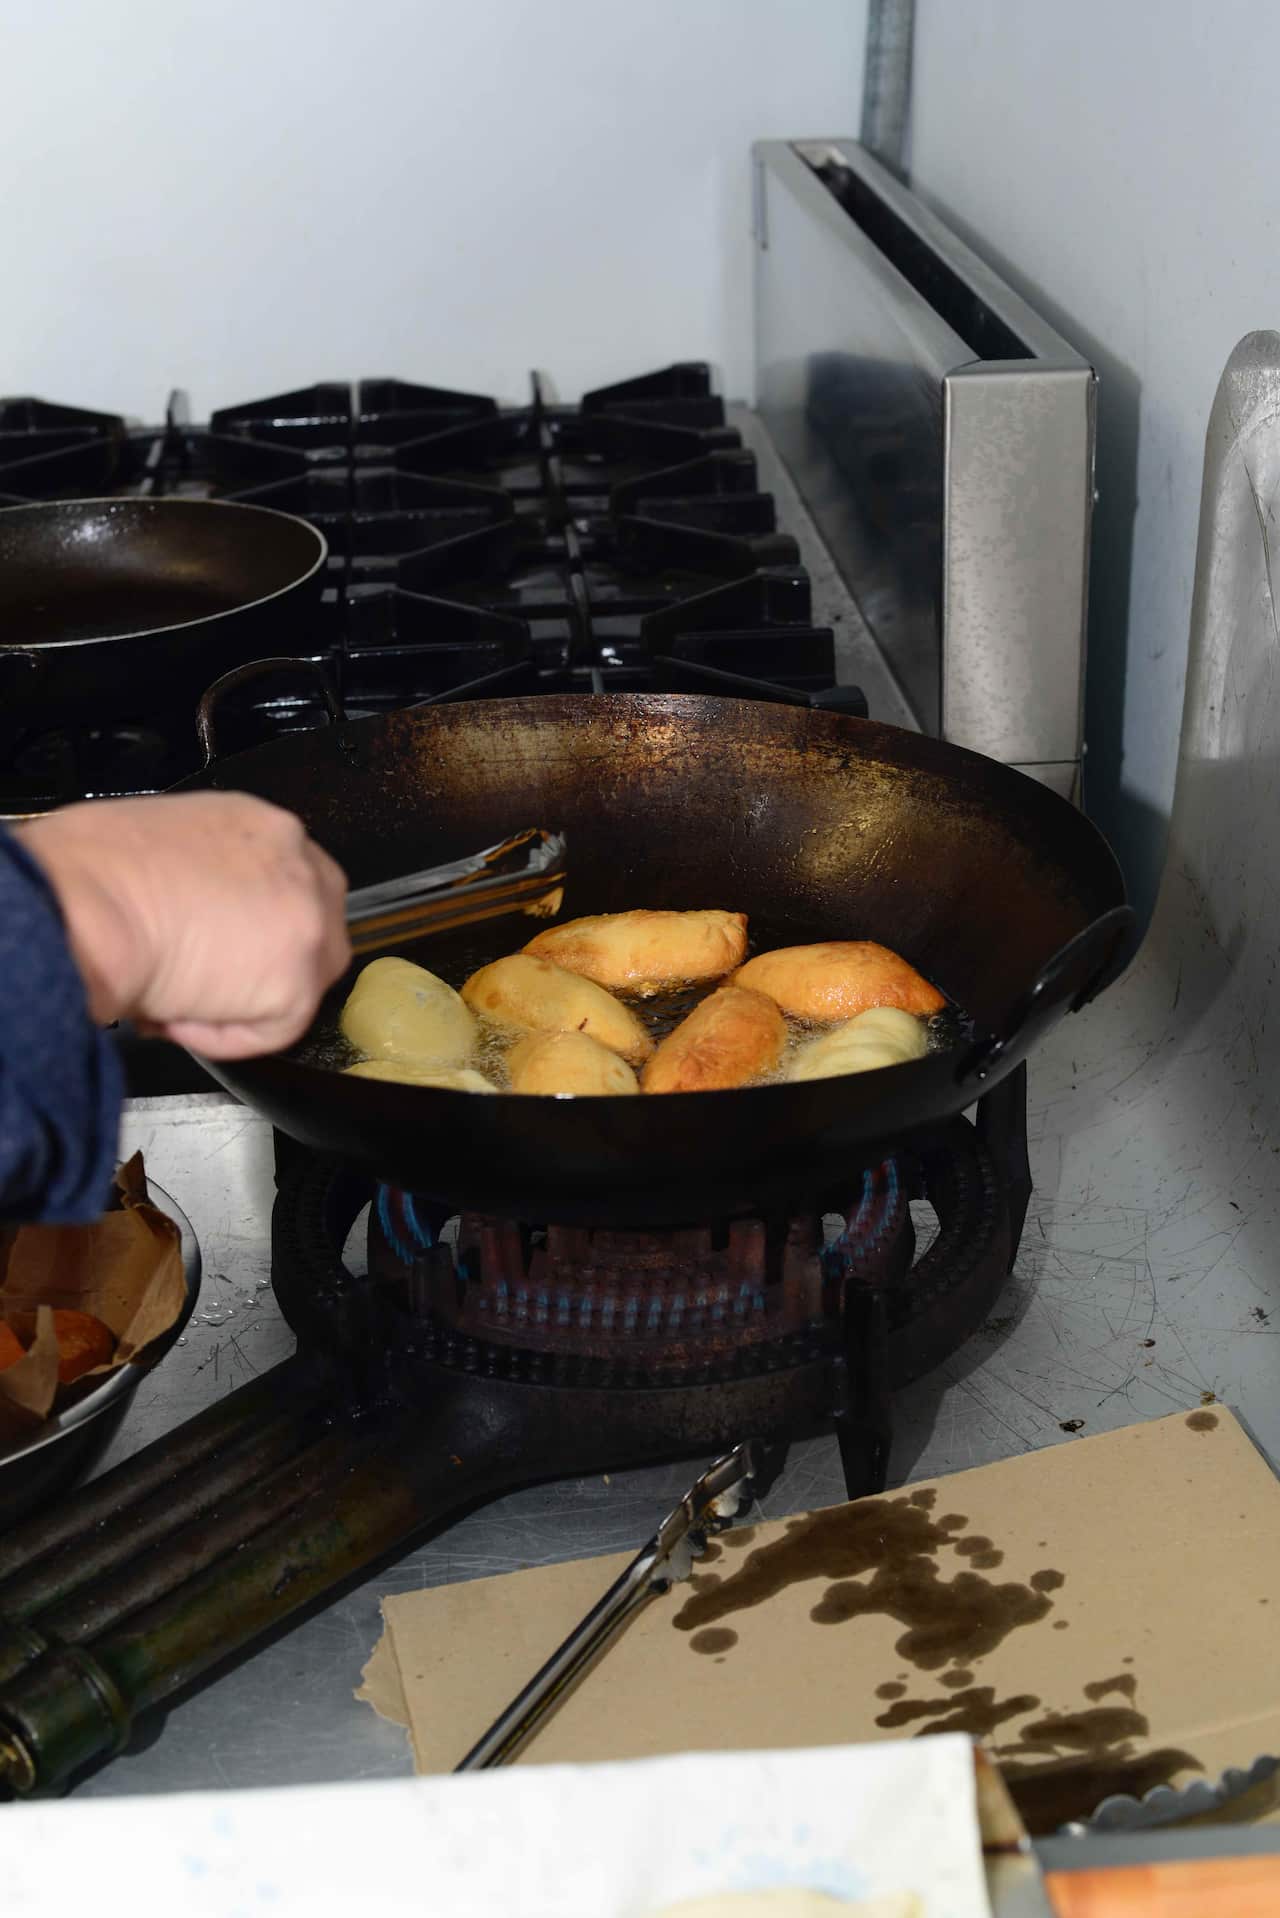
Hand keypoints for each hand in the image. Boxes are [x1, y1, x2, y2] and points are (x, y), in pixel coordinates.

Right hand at [16, 792, 350, 1058]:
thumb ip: (201, 876)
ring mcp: (307, 920)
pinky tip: (174, 1014)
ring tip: (176, 998)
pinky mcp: (296, 981)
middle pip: (311, 930)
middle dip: (263, 965)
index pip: (285, 882)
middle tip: (204, 982)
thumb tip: (189, 916)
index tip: (216, 946)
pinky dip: (224, 1036)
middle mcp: (297, 861)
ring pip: (299, 981)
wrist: (75, 905)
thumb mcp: (156, 848)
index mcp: (258, 825)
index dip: (253, 924)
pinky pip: (274, 1029)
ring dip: (243, 1001)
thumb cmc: (82, 875)